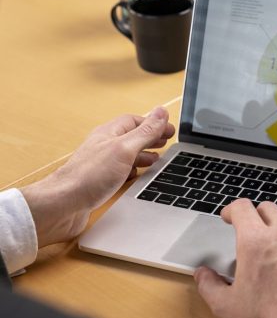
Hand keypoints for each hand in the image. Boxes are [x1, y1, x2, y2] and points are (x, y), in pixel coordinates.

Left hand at [21, 106, 174, 246]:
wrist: (64, 205)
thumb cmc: (89, 176)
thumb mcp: (125, 149)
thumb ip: (145, 132)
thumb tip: (161, 112)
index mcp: (109, 134)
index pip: (135, 121)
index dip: (153, 123)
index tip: (169, 128)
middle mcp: (105, 147)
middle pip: (131, 137)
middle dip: (150, 138)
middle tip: (166, 141)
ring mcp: (102, 165)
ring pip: (127, 155)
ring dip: (143, 155)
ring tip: (157, 158)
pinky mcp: (101, 183)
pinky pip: (121, 172)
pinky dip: (133, 171)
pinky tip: (137, 176)